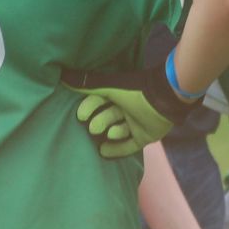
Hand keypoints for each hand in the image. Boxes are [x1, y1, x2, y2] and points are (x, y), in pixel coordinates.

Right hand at [66, 66, 199, 158]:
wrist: (166, 99)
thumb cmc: (136, 91)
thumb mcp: (110, 87)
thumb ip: (87, 83)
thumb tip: (62, 75)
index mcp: (120, 93)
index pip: (99, 101)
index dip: (89, 107)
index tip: (81, 115)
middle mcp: (127, 107)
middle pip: (108, 116)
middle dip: (100, 121)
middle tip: (93, 127)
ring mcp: (137, 122)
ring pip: (118, 130)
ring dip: (111, 132)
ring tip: (109, 132)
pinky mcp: (145, 136)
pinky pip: (128, 145)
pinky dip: (116, 149)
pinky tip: (103, 152)